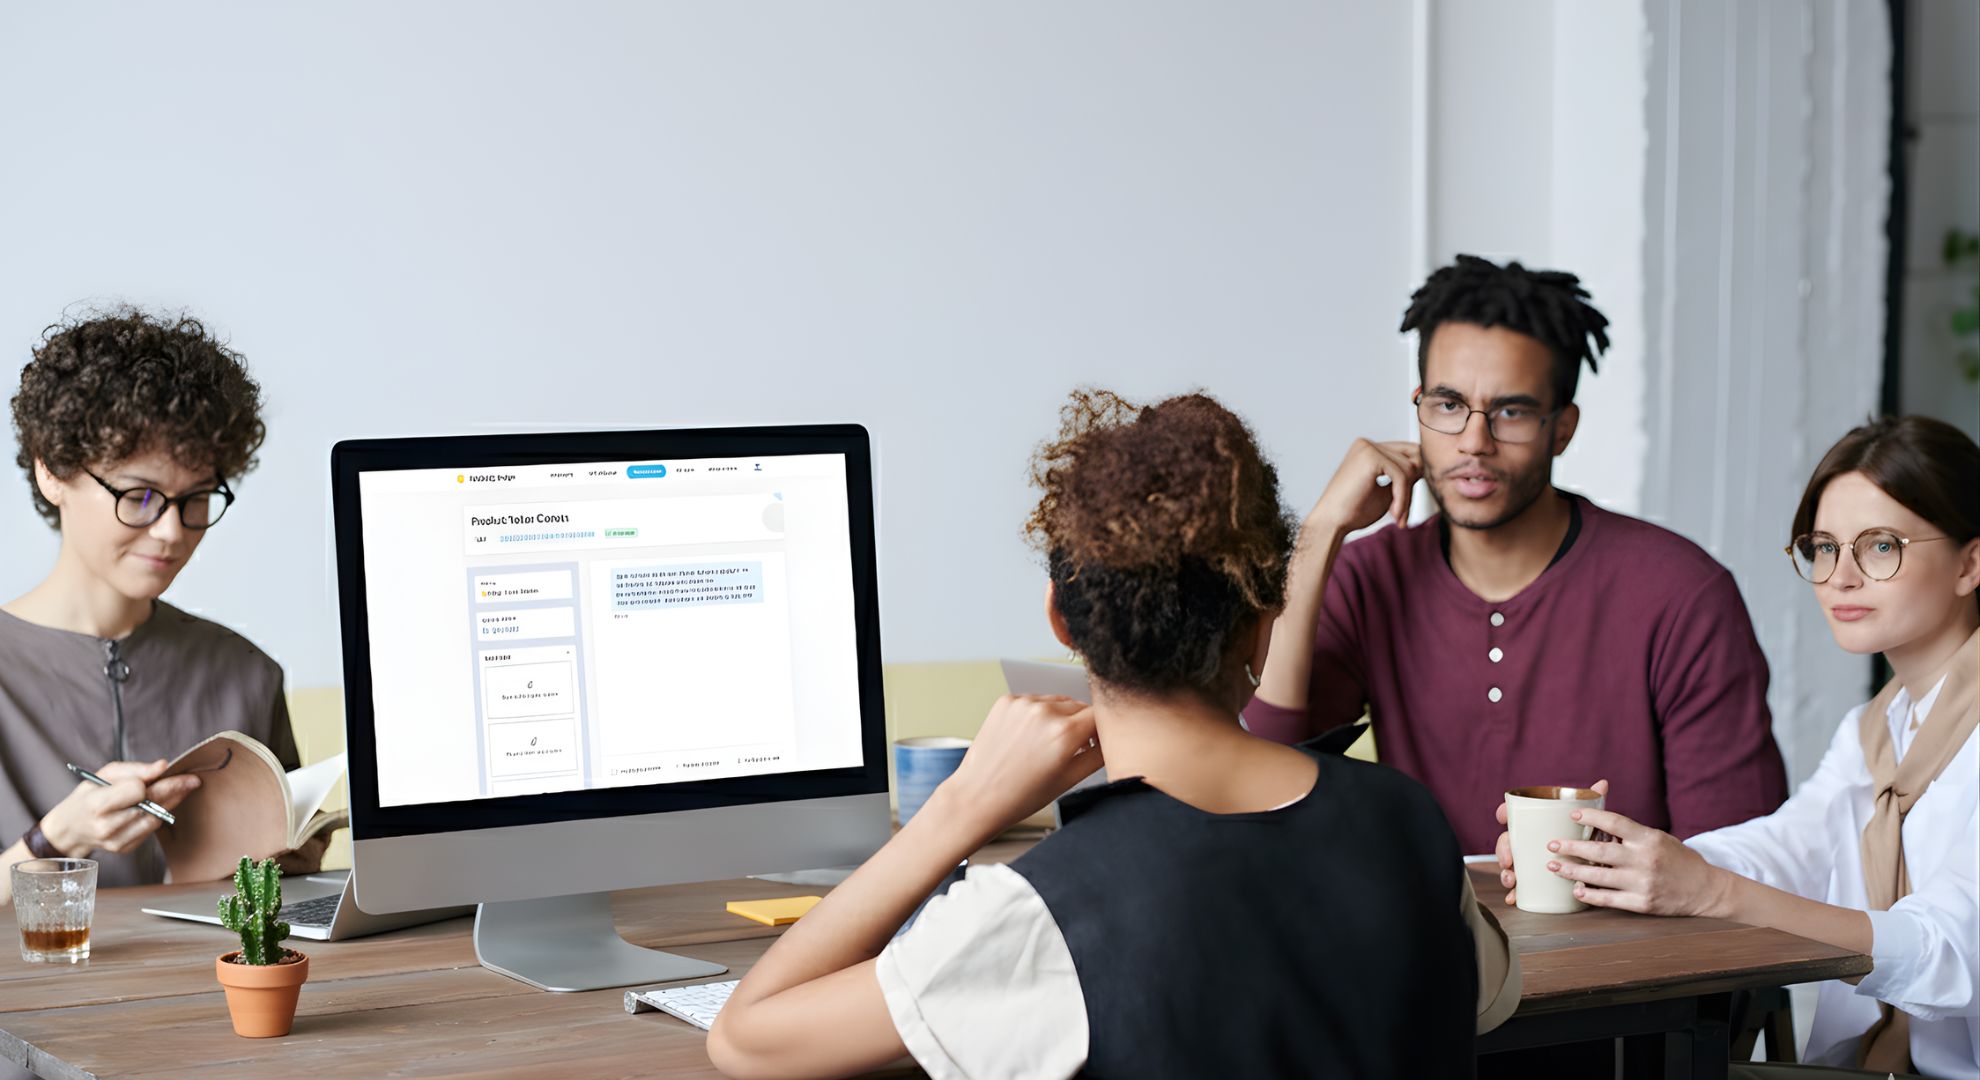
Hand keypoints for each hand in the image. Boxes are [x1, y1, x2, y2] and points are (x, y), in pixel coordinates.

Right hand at [38, 760, 200, 857]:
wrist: (70, 828)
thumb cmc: (89, 796)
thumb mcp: (104, 775)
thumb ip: (134, 770)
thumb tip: (162, 766)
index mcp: (97, 804)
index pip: (137, 791)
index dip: (149, 781)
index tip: (164, 771)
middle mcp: (106, 826)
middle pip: (151, 805)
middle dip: (175, 790)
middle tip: (194, 780)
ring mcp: (116, 841)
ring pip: (155, 819)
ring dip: (171, 803)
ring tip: (181, 789)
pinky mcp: (124, 849)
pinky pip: (150, 830)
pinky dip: (158, 815)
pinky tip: (160, 805)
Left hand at [923, 695, 1103, 840]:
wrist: (977, 797)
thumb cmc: (1021, 796)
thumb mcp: (1069, 780)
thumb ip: (1097, 755)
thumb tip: (1112, 740)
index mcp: (1065, 733)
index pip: (1100, 715)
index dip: (1103, 729)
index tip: (1099, 741)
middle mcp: (1044, 712)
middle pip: (1080, 706)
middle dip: (1082, 724)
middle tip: (1072, 749)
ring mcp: (1023, 704)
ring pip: (1057, 701)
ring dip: (1059, 717)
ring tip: (1045, 745)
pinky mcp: (1006, 701)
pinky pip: (1034, 701)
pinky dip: (1037, 714)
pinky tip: (1028, 737)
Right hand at [1304, 439, 1422, 537]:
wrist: (1331, 522)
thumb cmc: (1353, 511)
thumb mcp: (1387, 491)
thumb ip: (1403, 478)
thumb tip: (1426, 468)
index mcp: (1368, 449)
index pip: (1407, 453)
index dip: (1414, 478)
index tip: (1405, 506)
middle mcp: (1368, 444)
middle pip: (1412, 458)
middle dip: (1411, 488)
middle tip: (1402, 514)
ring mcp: (1368, 448)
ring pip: (1409, 468)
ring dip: (1406, 497)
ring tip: (1396, 516)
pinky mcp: (1370, 457)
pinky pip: (1401, 476)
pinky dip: (1402, 497)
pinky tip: (1394, 513)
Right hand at [1493, 778, 1607, 905]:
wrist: (1593, 864)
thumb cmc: (1585, 839)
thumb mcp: (1588, 823)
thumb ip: (1592, 804)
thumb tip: (1603, 784)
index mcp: (1536, 823)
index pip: (1514, 813)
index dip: (1505, 812)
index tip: (1502, 816)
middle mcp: (1528, 841)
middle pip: (1508, 841)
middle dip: (1503, 850)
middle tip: (1508, 860)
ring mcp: (1528, 860)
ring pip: (1510, 864)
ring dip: (1506, 872)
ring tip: (1511, 880)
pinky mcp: (1533, 879)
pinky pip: (1518, 885)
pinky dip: (1514, 892)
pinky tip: (1513, 898)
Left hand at [1544, 808, 1732, 917]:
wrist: (1706, 890)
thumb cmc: (1678, 860)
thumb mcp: (1659, 838)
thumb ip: (1631, 830)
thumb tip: (1599, 816)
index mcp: (1648, 839)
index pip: (1615, 822)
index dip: (1591, 817)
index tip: (1572, 815)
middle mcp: (1645, 860)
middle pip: (1600, 851)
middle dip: (1571, 847)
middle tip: (1551, 844)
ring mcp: (1643, 883)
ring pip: (1599, 877)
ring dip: (1572, 872)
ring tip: (1554, 867)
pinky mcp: (1643, 903)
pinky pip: (1610, 900)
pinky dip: (1590, 895)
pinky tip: (1576, 890)